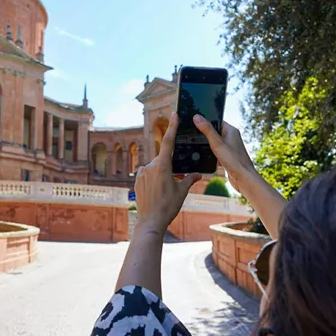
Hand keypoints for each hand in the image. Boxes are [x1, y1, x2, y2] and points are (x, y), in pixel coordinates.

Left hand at [134, 112, 200, 234]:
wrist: (150, 222)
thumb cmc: (168, 207)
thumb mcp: (182, 192)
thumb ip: (189, 179)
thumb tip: (198, 174)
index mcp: (162, 166)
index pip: (168, 142)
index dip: (172, 127)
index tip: (173, 114)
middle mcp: (150, 166)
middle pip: (163, 159)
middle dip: (170, 166)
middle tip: (175, 180)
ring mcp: (141, 173)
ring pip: (155, 167)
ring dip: (161, 173)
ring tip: (165, 191)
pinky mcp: (137, 180)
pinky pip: (147, 174)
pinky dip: (153, 179)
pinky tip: (156, 192)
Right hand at [193, 115, 255, 193]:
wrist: (243, 179)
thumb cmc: (234, 161)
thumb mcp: (217, 144)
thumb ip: (207, 130)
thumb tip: (197, 117)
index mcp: (231, 130)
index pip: (216, 120)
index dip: (205, 121)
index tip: (194, 122)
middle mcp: (231, 138)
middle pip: (214, 132)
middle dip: (204, 135)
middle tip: (193, 136)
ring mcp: (229, 148)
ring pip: (214, 143)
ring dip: (207, 146)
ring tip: (198, 147)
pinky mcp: (227, 157)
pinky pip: (216, 152)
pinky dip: (210, 154)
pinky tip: (204, 158)